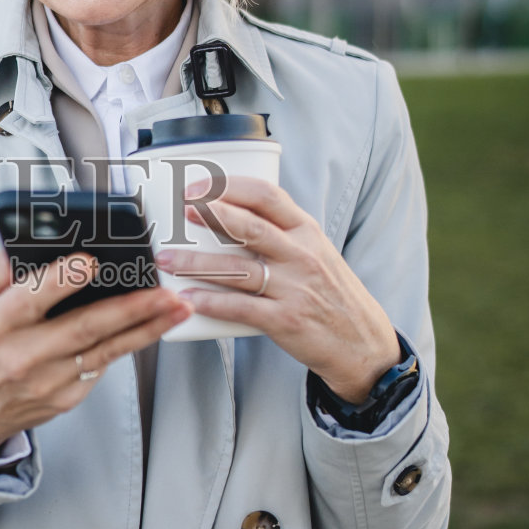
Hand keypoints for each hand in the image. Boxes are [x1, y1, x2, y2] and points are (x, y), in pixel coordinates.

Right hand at [0, 250, 189, 456]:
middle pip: (85, 327)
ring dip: (147, 327)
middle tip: (165, 291)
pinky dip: (129, 344)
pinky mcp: (67, 397)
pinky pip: (103, 364)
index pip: (32, 299)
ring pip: (107, 349)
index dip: (63, 280)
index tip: (91, 261)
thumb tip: (26, 244)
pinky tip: (154, 326)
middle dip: (130, 307)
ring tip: (178, 308)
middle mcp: (24, 355)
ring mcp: (49, 380)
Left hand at [155, 178, 399, 402]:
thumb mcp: (316, 252)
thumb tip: (230, 214)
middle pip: (250, 227)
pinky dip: (212, 302)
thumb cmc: (330, 293)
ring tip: (166, 259)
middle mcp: (301, 255)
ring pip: (237, 270)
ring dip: (196, 263)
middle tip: (181, 209)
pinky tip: (189, 298)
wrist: (361, 342)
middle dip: (211, 215)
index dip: (229, 187)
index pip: (267, 196)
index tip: (198, 186)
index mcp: (306, 231)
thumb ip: (280, 234)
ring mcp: (294, 288)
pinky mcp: (285, 320)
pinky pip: (241, 308)